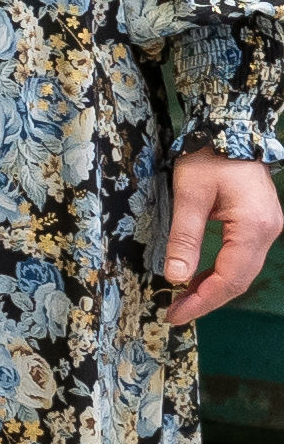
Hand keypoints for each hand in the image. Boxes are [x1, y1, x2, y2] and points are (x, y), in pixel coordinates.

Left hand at [164, 152, 281, 323]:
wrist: (230, 129)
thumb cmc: (209, 156)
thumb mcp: (189, 194)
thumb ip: (184, 237)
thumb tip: (175, 276)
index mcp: (254, 227)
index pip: (229, 278)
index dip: (203, 300)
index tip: (176, 314)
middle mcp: (267, 233)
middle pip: (238, 280)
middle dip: (206, 299)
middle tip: (174, 314)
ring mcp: (266, 229)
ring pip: (241, 271)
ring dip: (213, 288)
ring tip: (182, 301)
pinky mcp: (258, 224)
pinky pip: (240, 257)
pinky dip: (219, 271)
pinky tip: (198, 278)